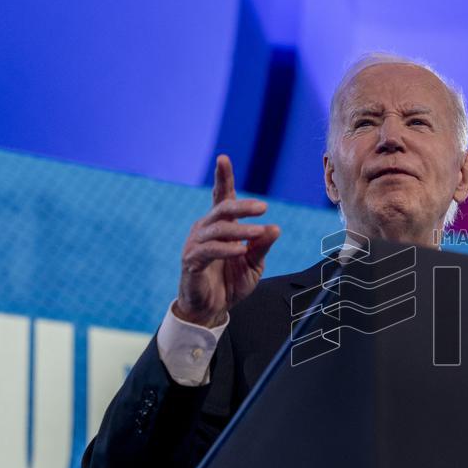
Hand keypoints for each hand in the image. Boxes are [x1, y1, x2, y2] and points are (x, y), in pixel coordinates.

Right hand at [174, 155, 279, 326]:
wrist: (212, 309)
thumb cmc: (230, 282)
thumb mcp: (254, 264)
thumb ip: (262, 246)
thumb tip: (275, 228)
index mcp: (221, 226)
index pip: (221, 197)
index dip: (222, 178)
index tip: (223, 158)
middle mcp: (206, 230)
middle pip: (222, 209)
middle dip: (243, 206)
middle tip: (264, 208)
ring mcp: (196, 244)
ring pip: (217, 228)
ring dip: (240, 230)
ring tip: (258, 233)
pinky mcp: (192, 261)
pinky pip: (208, 250)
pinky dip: (226, 248)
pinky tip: (241, 250)